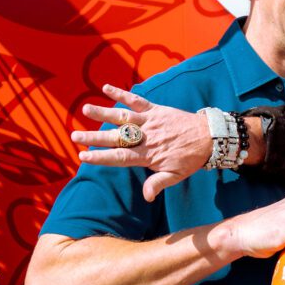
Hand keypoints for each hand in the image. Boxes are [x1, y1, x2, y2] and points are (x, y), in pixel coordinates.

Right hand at [71, 84, 210, 201]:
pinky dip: (123, 94)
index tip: (83, 156)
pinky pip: (137, 100)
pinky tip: (107, 87)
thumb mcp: (177, 175)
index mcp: (149, 155)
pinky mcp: (156, 109)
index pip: (120, 157)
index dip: (101, 157)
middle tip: (74, 135)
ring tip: (85, 108)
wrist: (210, 137)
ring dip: (104, 112)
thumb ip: (159, 183)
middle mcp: (147, 137)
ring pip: (124, 116)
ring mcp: (151, 121)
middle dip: (94, 136)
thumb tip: (146, 197)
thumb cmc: (191, 158)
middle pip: (116, 137)